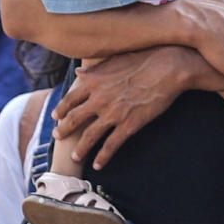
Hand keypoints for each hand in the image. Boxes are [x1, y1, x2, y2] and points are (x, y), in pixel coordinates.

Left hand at [54, 46, 208, 169]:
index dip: (61, 109)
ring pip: (89, 136)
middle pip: (75, 119)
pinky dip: (103, 157)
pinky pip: (111, 145)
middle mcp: (99, 99)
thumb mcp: (115, 59)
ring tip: (75, 156)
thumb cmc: (143, 58)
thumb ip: (94, 69)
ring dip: (80, 148)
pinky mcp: (129, 125)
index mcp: (94, 82)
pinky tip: (98, 165)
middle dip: (64, 130)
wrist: (167, 67)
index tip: (56, 116)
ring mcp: (113, 114)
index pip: (70, 99)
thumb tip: (78, 72)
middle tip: (57, 137)